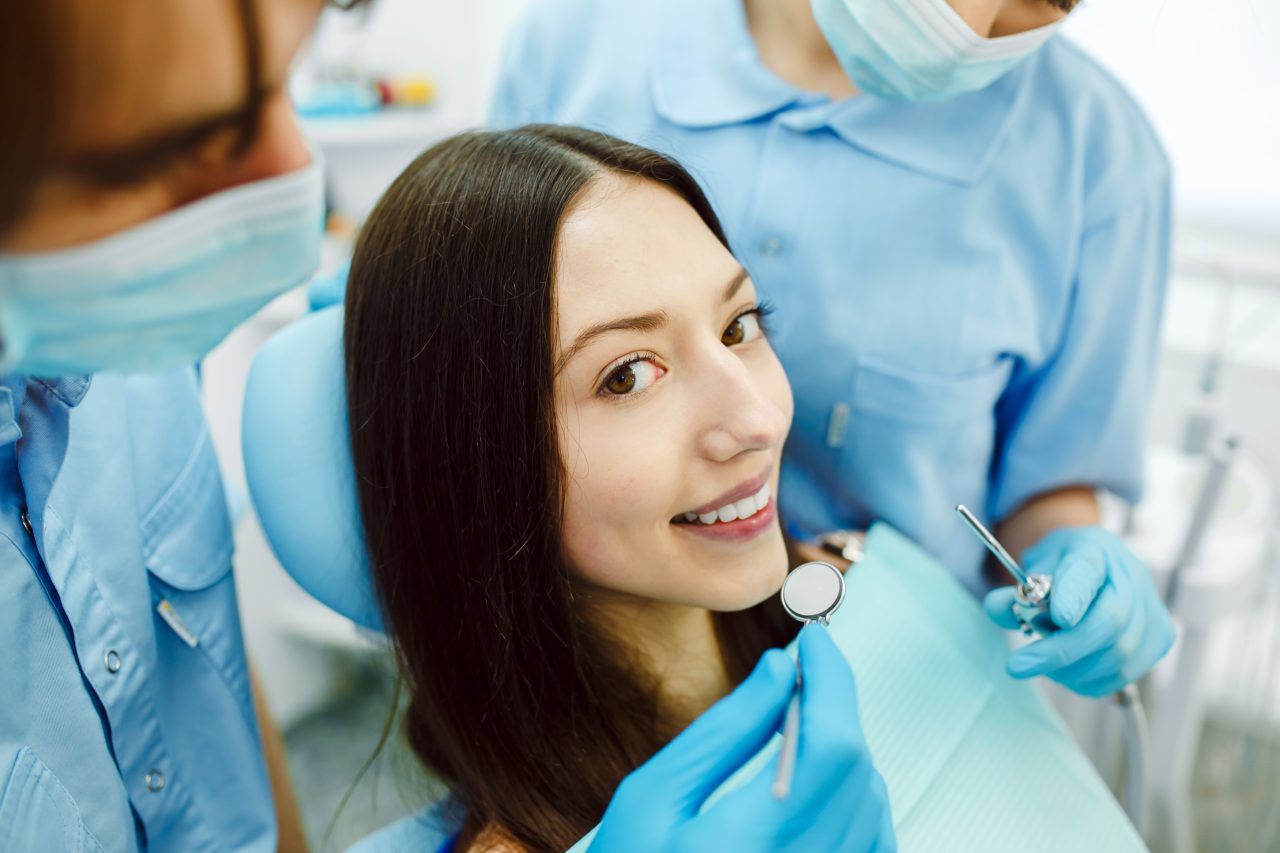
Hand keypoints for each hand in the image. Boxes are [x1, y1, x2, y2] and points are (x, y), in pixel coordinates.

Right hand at [591, 624, 895, 851]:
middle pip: (857, 769)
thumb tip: (779, 671)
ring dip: (845, 752)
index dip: (832, 680)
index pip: (831, 745)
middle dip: (833, 708)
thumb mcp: (652, 800)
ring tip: (793, 732)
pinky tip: (813, 785)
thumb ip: (723, 733)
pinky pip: (874, 841)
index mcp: (755, 845)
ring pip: (873, 802)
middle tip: (797, 677)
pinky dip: (857, 799)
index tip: (816, 640)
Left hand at [983, 526, 1174, 696]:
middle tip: (1018, 666)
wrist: (1098, 567)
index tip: (1057, 617)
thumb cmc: (1063, 569)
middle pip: (1108, 623)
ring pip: (1117, 656)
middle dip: (1060, 651)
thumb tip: (998, 608)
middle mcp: (1131, 577)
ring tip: (1042, 661)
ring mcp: (1151, 609)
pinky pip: (1123, 674)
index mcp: (1095, 550)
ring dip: (1070, 669)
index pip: (1087, 570)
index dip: (1074, 595)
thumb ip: (1014, 591)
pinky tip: (1067, 670)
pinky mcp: (1159, 640)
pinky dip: (1087, 680)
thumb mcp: (1032, 568)